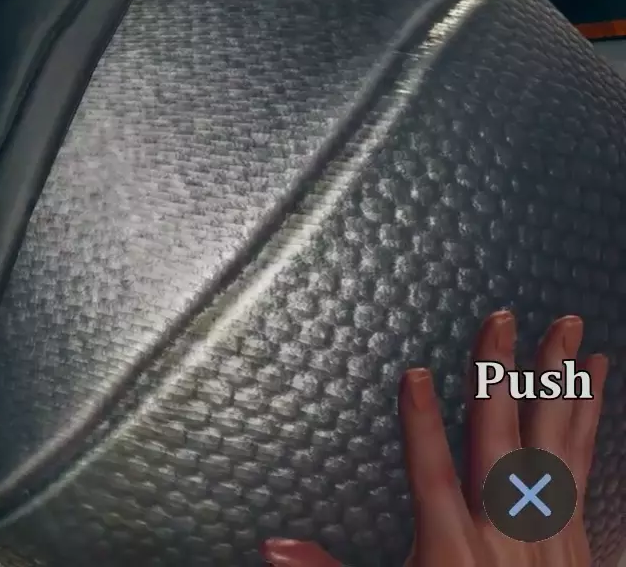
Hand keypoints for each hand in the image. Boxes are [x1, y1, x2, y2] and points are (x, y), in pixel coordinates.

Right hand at [261, 312, 609, 566]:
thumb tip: (270, 549)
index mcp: (453, 550)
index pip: (433, 477)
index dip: (422, 426)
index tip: (415, 374)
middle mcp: (506, 533)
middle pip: (500, 443)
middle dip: (498, 378)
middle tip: (502, 321)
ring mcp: (548, 528)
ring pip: (552, 442)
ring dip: (557, 381)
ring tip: (566, 328)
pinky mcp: (576, 528)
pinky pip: (583, 458)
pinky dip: (587, 412)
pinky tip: (594, 373)